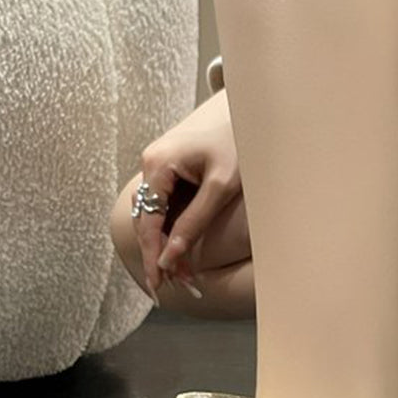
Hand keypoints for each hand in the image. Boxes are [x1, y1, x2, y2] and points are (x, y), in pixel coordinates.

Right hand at [134, 87, 244, 298]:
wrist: (250, 111)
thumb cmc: (239, 144)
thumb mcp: (220, 187)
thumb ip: (195, 221)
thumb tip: (171, 256)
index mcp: (158, 164)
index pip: (148, 221)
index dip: (153, 255)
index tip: (159, 284)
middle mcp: (151, 163)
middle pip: (147, 220)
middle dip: (160, 254)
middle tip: (175, 286)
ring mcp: (158, 166)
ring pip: (155, 215)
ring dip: (167, 244)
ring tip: (183, 273)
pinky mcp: (170, 169)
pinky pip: (165, 205)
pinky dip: (174, 228)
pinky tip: (184, 249)